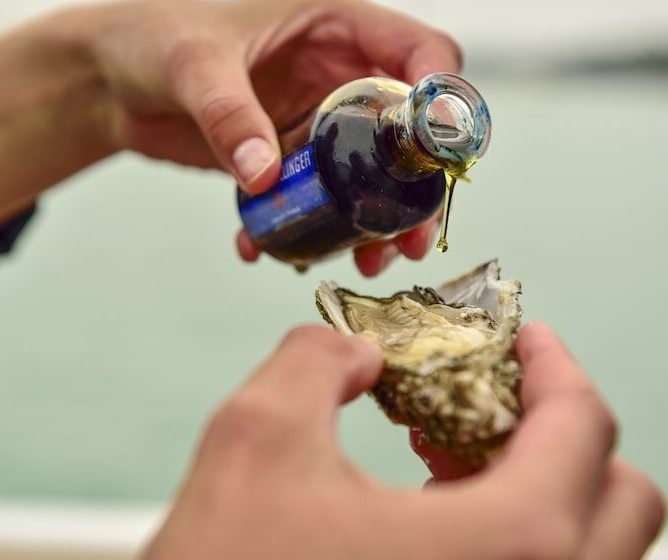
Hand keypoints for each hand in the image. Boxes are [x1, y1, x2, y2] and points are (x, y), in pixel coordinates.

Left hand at [89, 0, 456, 273]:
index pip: (420, 52)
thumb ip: (230, 115)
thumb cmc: (154, 40)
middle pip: (407, 129)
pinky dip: (304, 227)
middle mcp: (338, 72)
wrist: (113, 79)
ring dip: (370, 220)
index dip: (443, 98)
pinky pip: (315, 196)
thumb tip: (266, 176)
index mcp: (336, 26)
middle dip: (415, 187)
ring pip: (369, 174)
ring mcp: (316, 118)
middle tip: (407, 237)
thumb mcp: (192, 65)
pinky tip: (268, 249)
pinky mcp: (289, 155)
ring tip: (361, 260)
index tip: (440, 154)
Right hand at [143, 323, 663, 559]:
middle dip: (561, 430)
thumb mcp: (257, 433)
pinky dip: (508, 528)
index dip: (556, 367)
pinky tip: (430, 504)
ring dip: (536, 480)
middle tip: (491, 393)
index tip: (526, 339)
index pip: (583, 432)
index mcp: (506, 548)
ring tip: (447, 447)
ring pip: (586, 548)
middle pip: (621, 502)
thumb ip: (317, 357)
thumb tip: (361, 351)